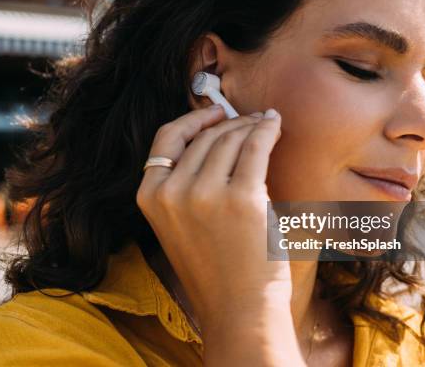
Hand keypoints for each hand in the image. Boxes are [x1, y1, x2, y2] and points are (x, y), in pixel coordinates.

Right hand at [137, 105, 304, 365]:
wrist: (239, 311)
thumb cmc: (215, 269)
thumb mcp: (179, 224)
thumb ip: (183, 184)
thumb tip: (214, 136)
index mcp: (149, 198)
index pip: (165, 140)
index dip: (191, 120)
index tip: (213, 112)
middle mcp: (172, 193)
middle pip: (202, 138)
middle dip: (229, 123)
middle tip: (249, 120)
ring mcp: (205, 195)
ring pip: (229, 139)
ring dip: (249, 126)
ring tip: (265, 123)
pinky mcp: (242, 199)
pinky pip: (256, 148)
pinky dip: (267, 131)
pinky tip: (274, 125)